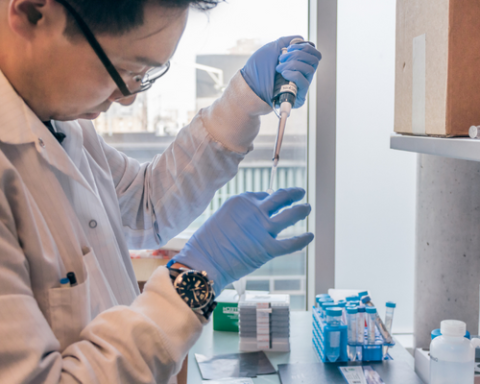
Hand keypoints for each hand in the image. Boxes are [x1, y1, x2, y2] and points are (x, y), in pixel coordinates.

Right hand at [170, 188, 313, 294]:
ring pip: (291, 214)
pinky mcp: (268, 248)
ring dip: (302, 209)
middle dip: (293, 193)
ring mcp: (263, 229)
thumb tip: (251, 216)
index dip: (271, 198)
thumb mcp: (221, 218)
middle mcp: (254, 211)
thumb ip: (238, 214)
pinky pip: (292, 242)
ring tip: (307, 207)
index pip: (263, 195)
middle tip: (300, 192)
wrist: (203, 262)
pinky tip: (310, 236)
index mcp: (241, 201)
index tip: (275, 200)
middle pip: (280, 197)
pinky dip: (303, 239)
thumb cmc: (207, 244)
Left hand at [240, 36, 321, 108]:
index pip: (313, 54)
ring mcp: (299, 86)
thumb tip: (303, 39)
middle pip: (314, 60)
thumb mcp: (272, 48)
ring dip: (294, 64)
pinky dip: (294, 74)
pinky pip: (304, 82)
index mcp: (297, 63)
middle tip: (282, 58)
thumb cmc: (257, 69)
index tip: (289, 48)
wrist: (248, 87)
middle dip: (299, 54)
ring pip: (310, 69)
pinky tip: (283, 74)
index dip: (305, 48)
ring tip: (278, 68)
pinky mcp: (298, 97)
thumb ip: (288, 41)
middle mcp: (301, 74)